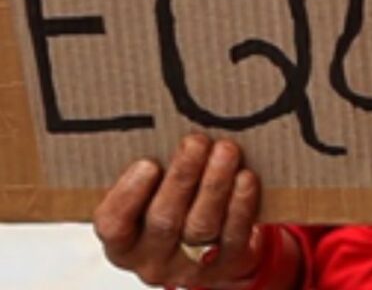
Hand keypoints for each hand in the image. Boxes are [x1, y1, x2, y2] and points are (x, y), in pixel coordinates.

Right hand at [93, 134, 264, 288]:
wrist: (216, 251)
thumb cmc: (176, 204)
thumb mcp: (153, 192)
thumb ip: (154, 168)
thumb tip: (168, 117)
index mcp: (124, 240)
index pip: (113, 224)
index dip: (128, 195)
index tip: (148, 163)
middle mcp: (152, 259)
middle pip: (163, 220)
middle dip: (182, 176)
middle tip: (196, 141)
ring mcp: (189, 265)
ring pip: (200, 226)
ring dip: (215, 183)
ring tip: (226, 150)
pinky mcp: (226, 264)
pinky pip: (233, 235)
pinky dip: (240, 203)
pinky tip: (246, 177)